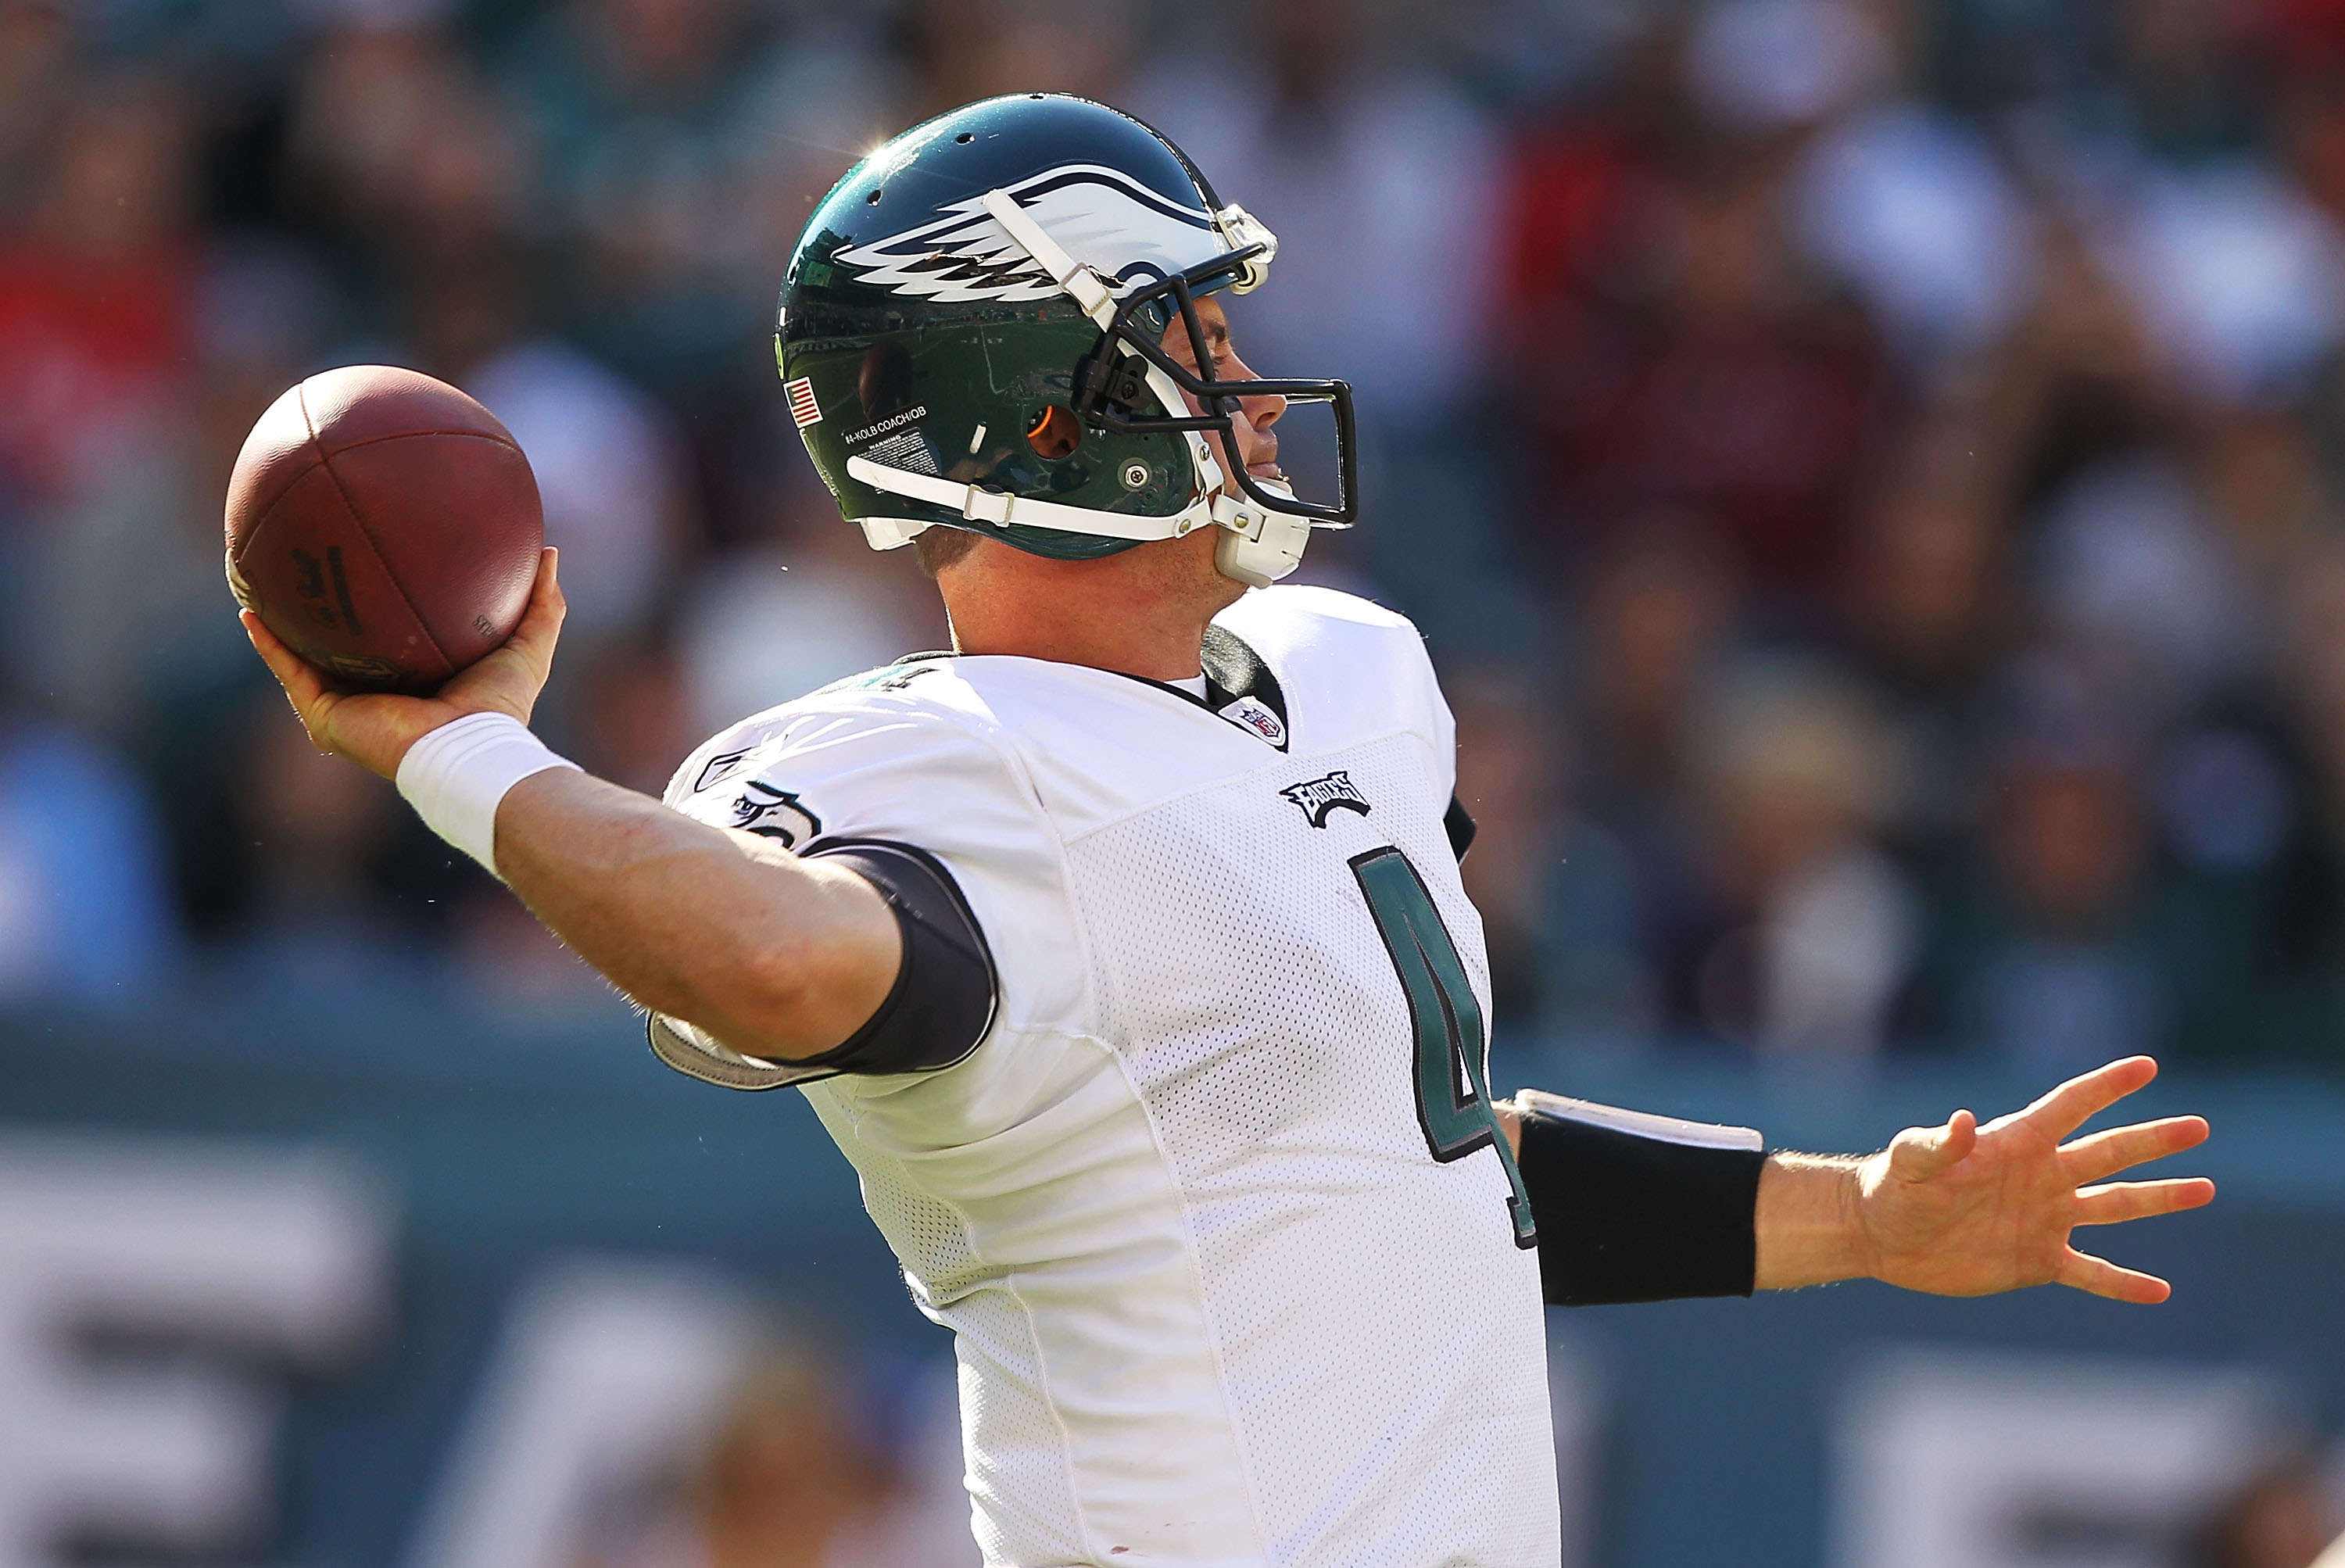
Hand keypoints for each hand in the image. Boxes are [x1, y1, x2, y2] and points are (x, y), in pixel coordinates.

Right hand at [240, 547, 565, 780]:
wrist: (469, 748)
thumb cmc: (500, 707)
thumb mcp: (528, 645)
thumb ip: (542, 603)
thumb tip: (549, 552)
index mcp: (416, 679)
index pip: (389, 639)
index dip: (377, 608)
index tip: (366, 569)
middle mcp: (376, 693)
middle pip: (340, 646)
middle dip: (320, 613)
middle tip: (304, 568)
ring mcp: (347, 706)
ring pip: (303, 658)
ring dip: (280, 624)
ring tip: (256, 584)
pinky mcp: (326, 716)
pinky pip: (289, 671)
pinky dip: (268, 644)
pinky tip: (249, 612)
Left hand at [1852, 1056, 2212, 1303]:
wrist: (1879, 1237)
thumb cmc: (1891, 1188)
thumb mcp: (1908, 1161)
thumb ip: (1936, 1143)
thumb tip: (1962, 1120)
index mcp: (2015, 1144)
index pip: (2069, 1107)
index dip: (2105, 1086)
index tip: (2146, 1066)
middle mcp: (2040, 1177)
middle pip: (2108, 1153)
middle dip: (2153, 1141)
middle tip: (2199, 1126)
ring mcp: (2043, 1218)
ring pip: (2114, 1206)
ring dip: (2158, 1199)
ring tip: (2204, 1189)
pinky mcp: (2036, 1260)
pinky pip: (2090, 1271)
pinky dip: (2123, 1283)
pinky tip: (2160, 1291)